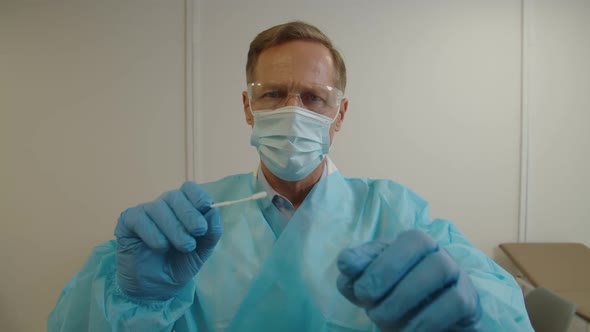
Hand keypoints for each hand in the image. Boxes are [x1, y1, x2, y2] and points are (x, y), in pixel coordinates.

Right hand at [114, 182, 221, 299]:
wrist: (156, 287)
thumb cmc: (179, 264)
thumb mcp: (202, 251)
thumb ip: (212, 232)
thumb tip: (214, 210)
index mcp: (183, 207)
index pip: (190, 189)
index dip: (198, 196)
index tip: (206, 208)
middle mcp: (164, 205)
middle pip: (175, 196)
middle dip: (190, 215)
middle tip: (198, 232)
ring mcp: (145, 211)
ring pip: (159, 208)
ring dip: (175, 229)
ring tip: (184, 247)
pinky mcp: (128, 221)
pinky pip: (140, 220)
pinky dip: (154, 235)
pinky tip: (160, 248)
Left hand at [336, 230, 481, 330]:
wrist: (423, 326)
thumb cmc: (393, 295)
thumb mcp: (370, 281)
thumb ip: (357, 269)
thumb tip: (346, 262)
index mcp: (414, 242)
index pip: (404, 238)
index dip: (380, 263)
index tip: (360, 292)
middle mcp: (439, 250)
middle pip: (421, 243)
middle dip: (387, 276)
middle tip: (371, 309)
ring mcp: (458, 274)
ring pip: (439, 268)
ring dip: (405, 298)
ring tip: (385, 322)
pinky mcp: (470, 302)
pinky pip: (454, 302)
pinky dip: (426, 321)